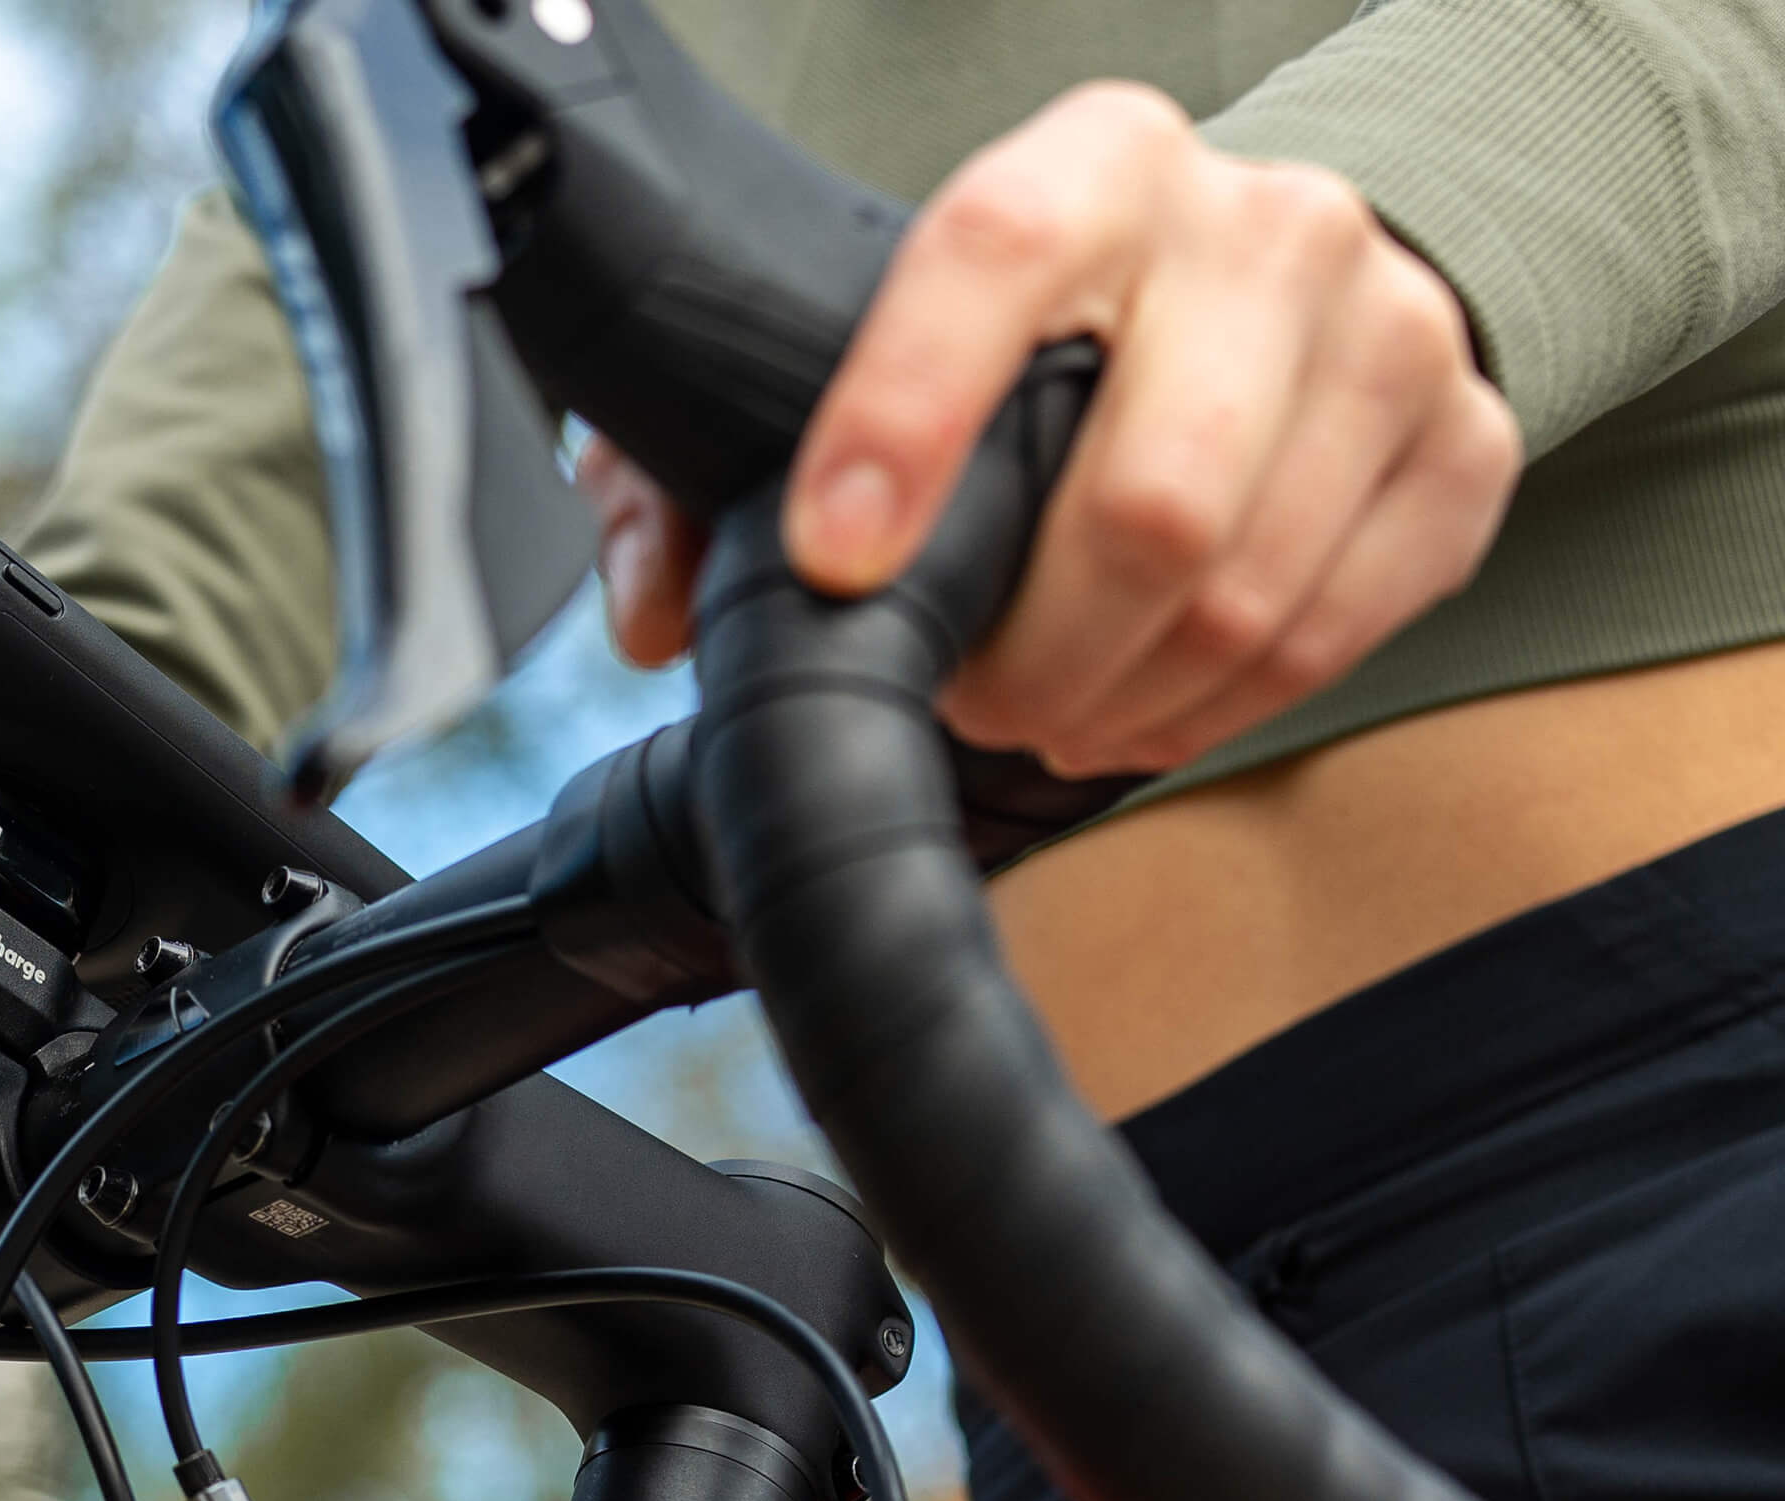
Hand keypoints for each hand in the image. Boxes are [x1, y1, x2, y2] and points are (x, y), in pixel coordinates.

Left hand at [592, 81, 1522, 775]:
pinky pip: (1327, 641)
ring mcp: (1389, 335)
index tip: (832, 559)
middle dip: (1028, 649)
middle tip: (964, 692)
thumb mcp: (851, 343)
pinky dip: (1208, 709)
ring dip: (1109, 697)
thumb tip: (665, 609)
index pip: (991, 257)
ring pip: (1239, 595)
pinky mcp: (1462, 450)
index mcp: (1095, 164)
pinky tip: (1134, 704)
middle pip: (1151, 500)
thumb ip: (708, 460)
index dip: (902, 419)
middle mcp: (1265, 225)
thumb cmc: (1026, 329)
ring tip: (1035, 705)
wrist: (1263, 286)